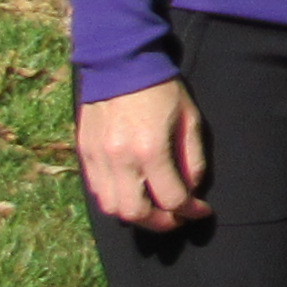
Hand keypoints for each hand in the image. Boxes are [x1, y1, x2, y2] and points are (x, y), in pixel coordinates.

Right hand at [75, 79, 210, 234]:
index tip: (202, 210)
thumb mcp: (190, 119)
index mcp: (151, 150)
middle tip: (178, 218)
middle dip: (161, 223)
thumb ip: (192, 158)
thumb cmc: (162, 89)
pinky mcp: (84, 153)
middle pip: (137, 213)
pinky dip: (116, 200)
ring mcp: (98, 158)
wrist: (120, 64)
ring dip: (136, 216)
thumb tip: (192, 189)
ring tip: (155, 209)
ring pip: (112, 208)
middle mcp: (120, 160)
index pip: (172, 199)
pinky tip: (133, 193)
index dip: (191, 211)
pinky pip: (97, 191)